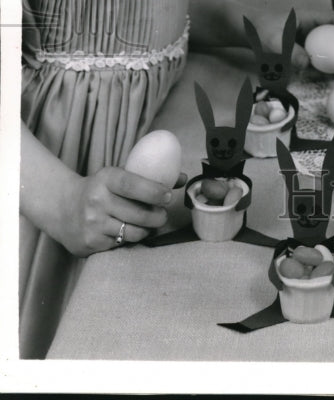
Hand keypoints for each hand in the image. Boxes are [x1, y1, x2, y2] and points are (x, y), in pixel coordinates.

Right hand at [58, 167, 172, 256]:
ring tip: (149, 225)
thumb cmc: (100, 189)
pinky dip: (131, 239)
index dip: (153, 191)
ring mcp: (93, 224)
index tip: (168, 196)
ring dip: (147, 230)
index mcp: (106, 179)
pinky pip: (122, 244)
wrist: (63, 208)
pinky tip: (129, 232)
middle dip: (157, 216)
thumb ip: (148, 177)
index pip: (133, 184)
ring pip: (133, 232)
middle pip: (138, 213)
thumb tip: (182, 178)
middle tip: (162, 215)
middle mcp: (97, 201)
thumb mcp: (118, 176)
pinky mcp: (91, 243)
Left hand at [257, 9, 333, 69]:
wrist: (248, 32)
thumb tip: (307, 64)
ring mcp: (305, 37)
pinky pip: (315, 55)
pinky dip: (320, 64)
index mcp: (308, 17)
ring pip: (326, 46)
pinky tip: (322, 75)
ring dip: (333, 57)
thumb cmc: (261, 30)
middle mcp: (310, 26)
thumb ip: (290, 51)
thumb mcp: (275, 40)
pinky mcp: (300, 47)